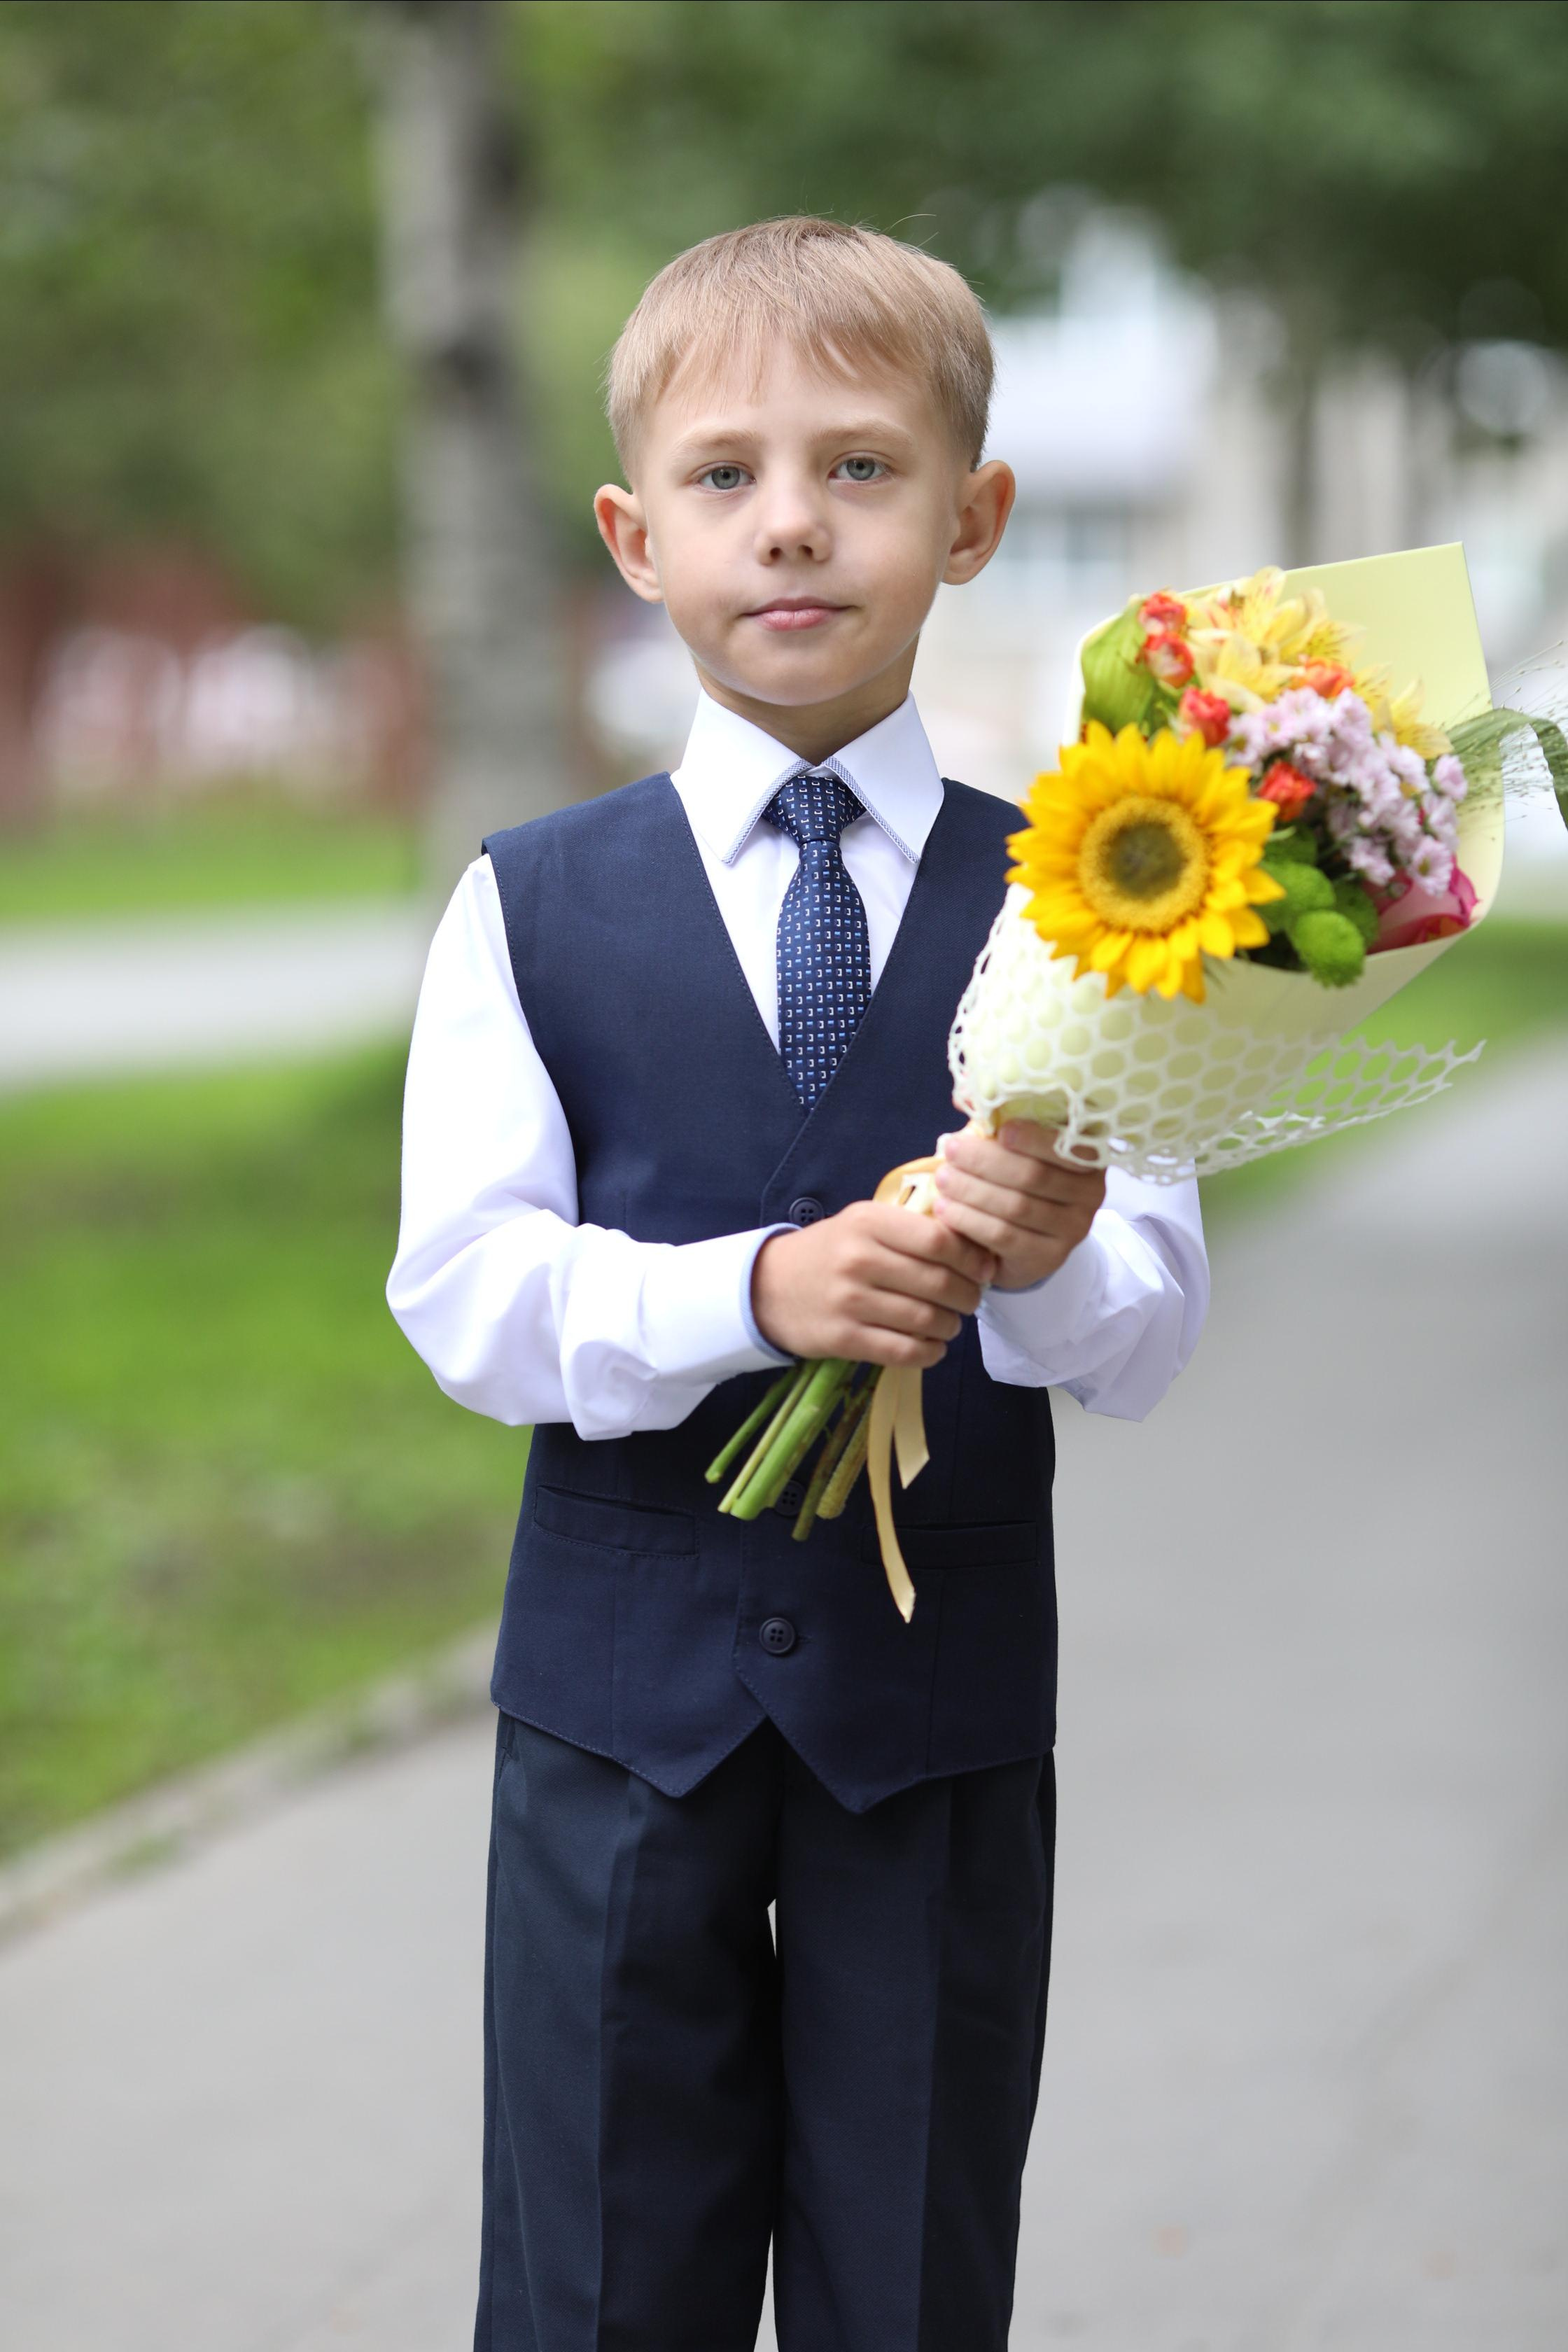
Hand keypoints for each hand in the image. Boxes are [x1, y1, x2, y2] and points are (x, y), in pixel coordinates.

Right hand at [752, 1201, 998, 1367]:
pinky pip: (905, 1352)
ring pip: (927, 1321)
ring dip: (951, 1326)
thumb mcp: (864, 1222)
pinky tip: (931, 1346)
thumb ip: (913, 1229)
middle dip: (968, 1296)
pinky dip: (930, 1353)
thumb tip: (977, 1249)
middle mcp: (859, 1260)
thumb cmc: (830, 1252)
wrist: (769, 1287)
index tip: (984, 1268)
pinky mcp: (843, 1339)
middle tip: (971, 1299)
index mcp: (869, 1222)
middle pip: (939, 1283)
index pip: (940, 1240)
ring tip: (949, 1322)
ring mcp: (849, 1302)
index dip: (972, 1258)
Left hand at [931, 1120, 1105, 1290]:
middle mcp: (1090, 1194)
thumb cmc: (1017, 1180)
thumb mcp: (1014, 1148)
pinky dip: (970, 1221)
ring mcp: (1073, 1230)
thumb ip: (998, 1120)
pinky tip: (945, 1210)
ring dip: (973, 1191)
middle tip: (951, 1150)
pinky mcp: (1049, 1258)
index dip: (1034, 1138)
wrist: (1025, 1241)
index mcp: (1088, 1158)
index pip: (1067, 1146)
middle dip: (986, 1162)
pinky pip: (1005, 1237)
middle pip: (1034, 1176)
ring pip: (1016, 1207)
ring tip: (943, 1179)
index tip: (1000, 1130)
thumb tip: (965, 1092)